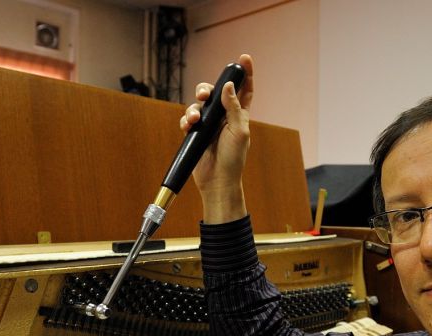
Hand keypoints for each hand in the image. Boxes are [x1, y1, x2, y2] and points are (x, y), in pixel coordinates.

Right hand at [180, 54, 253, 223]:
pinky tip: (189, 126)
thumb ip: (234, 107)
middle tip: (204, 93)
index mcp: (240, 114)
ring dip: (194, 108)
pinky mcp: (195, 133)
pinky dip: (186, 120)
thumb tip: (228, 86)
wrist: (217, 180)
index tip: (244, 58)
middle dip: (206, 88)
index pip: (245, 89)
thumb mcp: (239, 131)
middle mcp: (224, 116)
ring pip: (198, 104)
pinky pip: (187, 119)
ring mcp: (208, 124)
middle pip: (214, 92)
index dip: (245, 73)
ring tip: (195, 120)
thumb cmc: (233, 158)